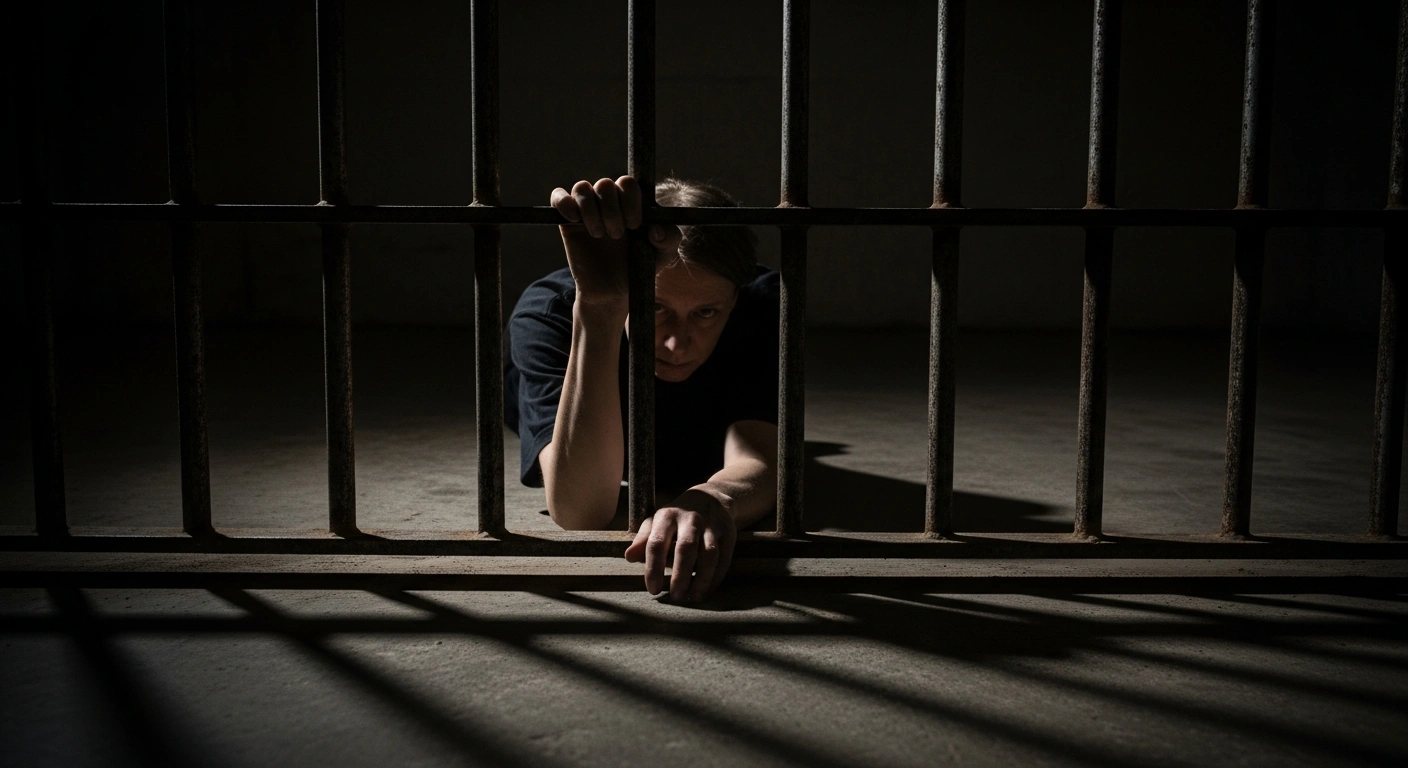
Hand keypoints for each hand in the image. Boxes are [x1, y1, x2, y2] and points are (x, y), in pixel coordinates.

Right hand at [549, 176, 681, 307]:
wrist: (613, 292)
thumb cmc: (637, 269)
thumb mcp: (663, 255)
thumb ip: (671, 238)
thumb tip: (656, 227)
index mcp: (631, 203)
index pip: (628, 183)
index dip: (630, 200)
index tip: (635, 226)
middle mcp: (608, 202)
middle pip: (605, 184)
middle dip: (612, 211)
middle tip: (617, 235)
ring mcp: (586, 210)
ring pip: (582, 188)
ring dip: (591, 211)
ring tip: (599, 235)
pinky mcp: (567, 221)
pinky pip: (558, 196)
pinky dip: (564, 202)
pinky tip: (575, 221)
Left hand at [624, 488, 736, 601]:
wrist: (711, 498)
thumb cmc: (677, 517)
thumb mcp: (657, 522)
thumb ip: (643, 539)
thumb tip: (629, 557)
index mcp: (667, 516)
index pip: (657, 543)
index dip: (653, 568)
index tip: (652, 589)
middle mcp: (690, 518)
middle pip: (685, 548)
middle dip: (680, 575)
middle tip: (675, 596)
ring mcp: (711, 525)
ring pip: (709, 554)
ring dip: (702, 578)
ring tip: (694, 597)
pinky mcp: (728, 532)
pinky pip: (724, 557)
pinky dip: (716, 577)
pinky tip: (706, 590)